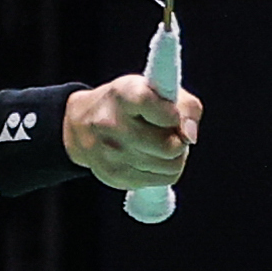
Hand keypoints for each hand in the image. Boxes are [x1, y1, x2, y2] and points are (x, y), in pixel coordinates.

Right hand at [65, 75, 202, 189]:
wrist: (81, 126)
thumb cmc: (128, 105)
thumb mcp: (156, 90)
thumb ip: (185, 107)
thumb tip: (190, 136)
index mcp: (124, 95)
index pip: (164, 113)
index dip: (176, 117)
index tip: (170, 114)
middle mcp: (111, 124)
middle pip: (170, 147)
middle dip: (178, 141)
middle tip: (168, 133)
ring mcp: (110, 153)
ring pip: (170, 166)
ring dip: (173, 157)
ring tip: (159, 145)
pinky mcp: (113, 176)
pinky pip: (161, 180)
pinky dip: (163, 170)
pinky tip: (150, 158)